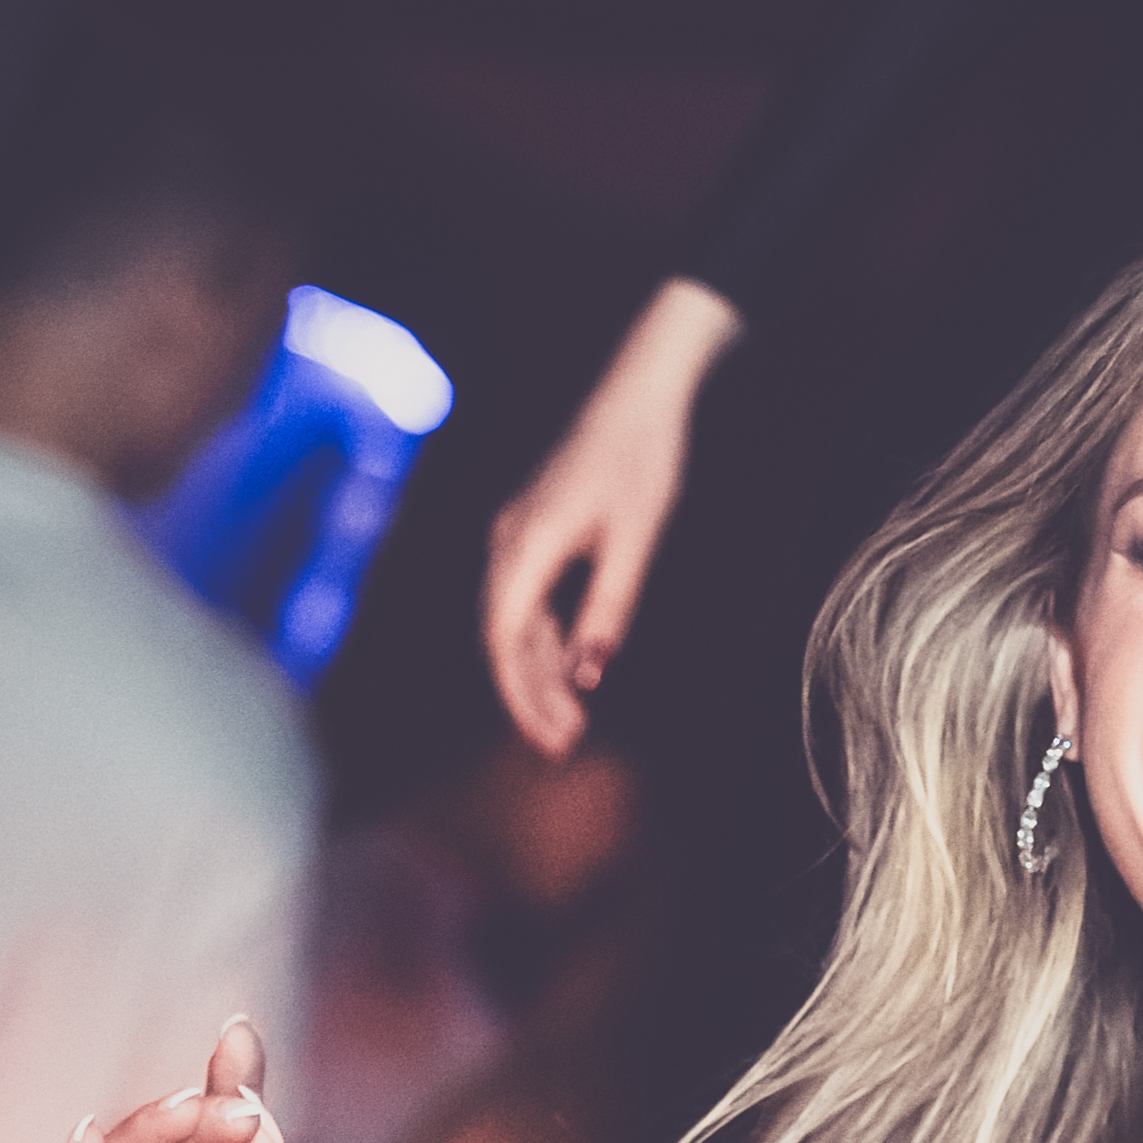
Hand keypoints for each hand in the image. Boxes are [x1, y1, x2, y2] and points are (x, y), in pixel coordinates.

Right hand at [482, 279, 742, 757]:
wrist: (638, 396)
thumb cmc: (640, 461)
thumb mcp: (634, 543)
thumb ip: (608, 610)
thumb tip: (586, 676)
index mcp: (526, 543)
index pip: (502, 638)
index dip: (520, 695)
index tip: (548, 737)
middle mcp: (508, 542)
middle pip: (503, 638)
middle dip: (530, 696)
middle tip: (564, 746)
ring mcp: (516, 536)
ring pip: (514, 624)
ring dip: (538, 674)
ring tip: (570, 721)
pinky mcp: (533, 534)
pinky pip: (528, 601)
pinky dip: (545, 641)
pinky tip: (570, 670)